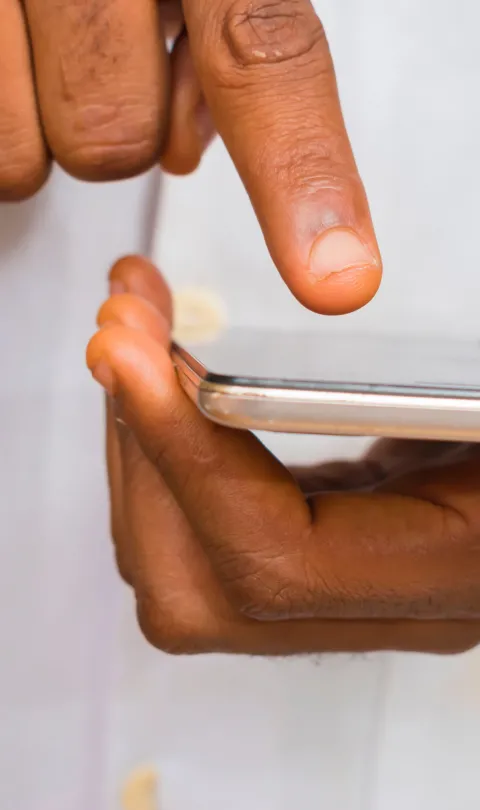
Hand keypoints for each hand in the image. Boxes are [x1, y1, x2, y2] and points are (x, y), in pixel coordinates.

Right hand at [3, 0, 379, 313]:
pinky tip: (20, 60)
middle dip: (127, 121)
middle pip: (124, 140)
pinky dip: (13, 125)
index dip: (299, 174)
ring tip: (56, 48)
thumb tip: (197, 145)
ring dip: (58, 123)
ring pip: (51, 153)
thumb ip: (229, 36)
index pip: (265, 57)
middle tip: (113, 58)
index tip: (332, 276)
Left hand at [86, 256, 479, 655]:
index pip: (275, 562)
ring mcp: (346, 581)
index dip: (188, 461)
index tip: (132, 355)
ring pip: (179, 564)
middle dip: (139, 458)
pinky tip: (165, 371)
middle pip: (196, 589)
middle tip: (118, 332)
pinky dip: (163, 445)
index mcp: (453, 566)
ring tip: (131, 336)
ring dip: (136, 445)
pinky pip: (203, 525)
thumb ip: (447, 396)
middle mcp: (388, 599)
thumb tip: (365, 324)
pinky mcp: (321, 540)